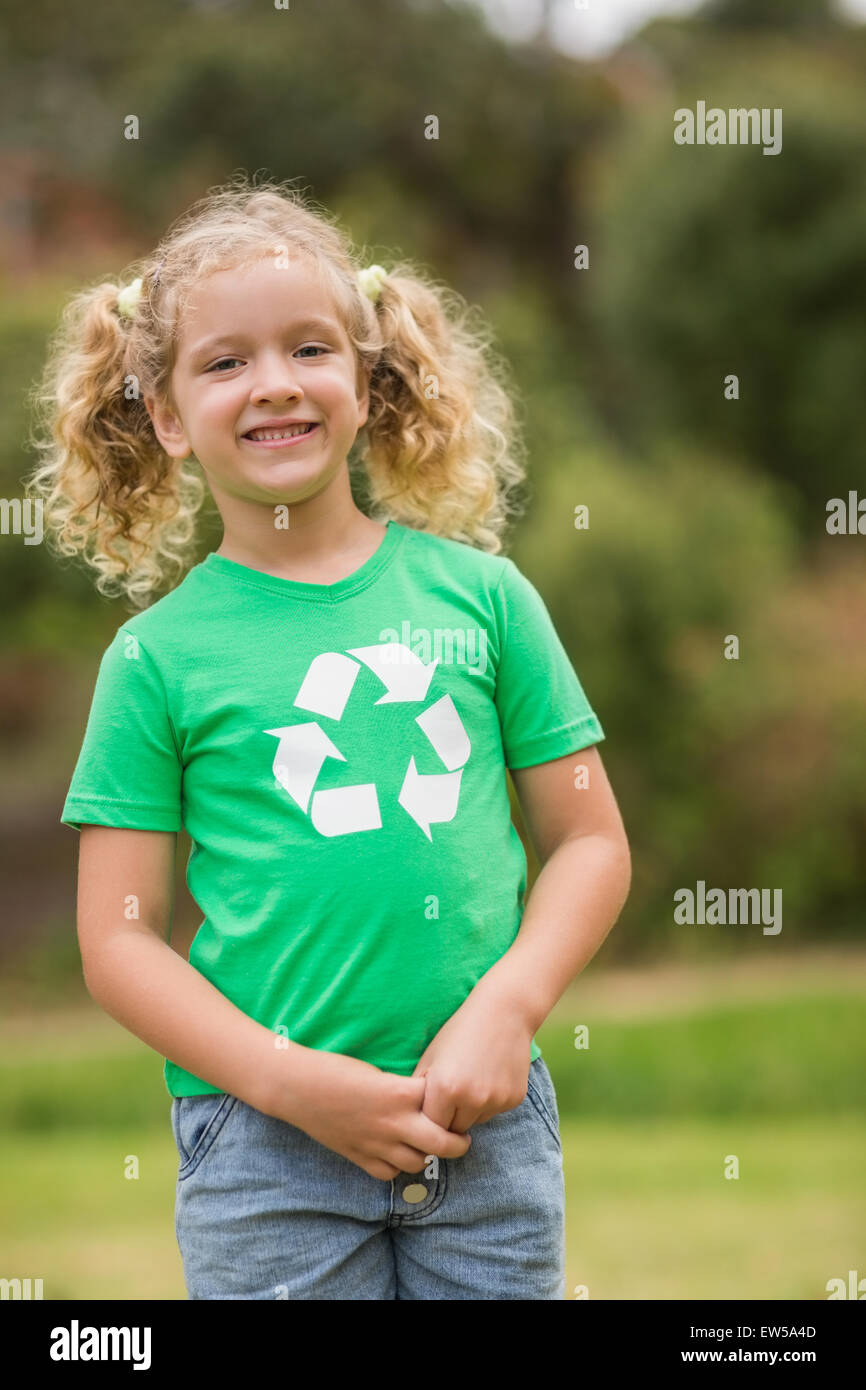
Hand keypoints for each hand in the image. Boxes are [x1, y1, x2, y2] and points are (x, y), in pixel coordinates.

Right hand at [267, 1046, 471, 1181]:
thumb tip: (427, 1097)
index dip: (451, 1101)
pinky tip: (396, 1153)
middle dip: (458, 1142)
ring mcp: (377, 1144)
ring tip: (428, 1145)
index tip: (454, 1100)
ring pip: (418, 1162)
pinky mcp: (360, 1157)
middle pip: (443, 1143)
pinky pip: (389, 1173)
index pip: (444, 1102)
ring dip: (427, 1155)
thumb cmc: (336, 1069)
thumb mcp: (377, 1071)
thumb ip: (403, 1089)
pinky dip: (397, 1167)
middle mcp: (394, 1122)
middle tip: (461, 1136)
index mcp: (400, 1093)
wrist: (297, 1087)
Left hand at [411, 983, 534, 1133]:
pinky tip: (490, 1075)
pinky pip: (494, 1111)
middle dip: (450, 1117)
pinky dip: (490, 1101)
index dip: (429, 1118)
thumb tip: (409, 1119)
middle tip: (452, 1091)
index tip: (430, 1107)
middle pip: (454, 1130)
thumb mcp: (431, 1056)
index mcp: (445, 1088)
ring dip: (470, 1110)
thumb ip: (418, 1090)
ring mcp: (495, 1100)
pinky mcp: (513, 1099)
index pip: (431, 1127)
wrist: (504, 1012)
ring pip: (476, 1121)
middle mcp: (472, 1099)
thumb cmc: (460, 1031)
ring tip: (472, 1078)